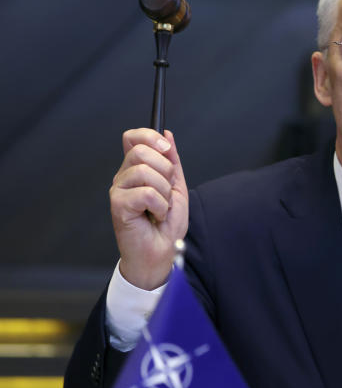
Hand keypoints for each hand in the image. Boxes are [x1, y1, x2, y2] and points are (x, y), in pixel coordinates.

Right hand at [109, 128, 188, 289]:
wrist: (161, 252)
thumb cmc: (166, 225)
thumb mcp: (177, 187)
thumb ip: (172, 161)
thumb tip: (167, 135)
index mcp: (136, 170)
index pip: (133, 138)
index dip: (149, 136)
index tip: (166, 149)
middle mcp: (124, 177)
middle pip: (140, 151)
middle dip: (165, 170)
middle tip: (166, 191)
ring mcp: (118, 191)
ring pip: (145, 172)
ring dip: (164, 192)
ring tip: (161, 208)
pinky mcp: (118, 205)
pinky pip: (147, 193)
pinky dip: (160, 206)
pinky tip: (155, 216)